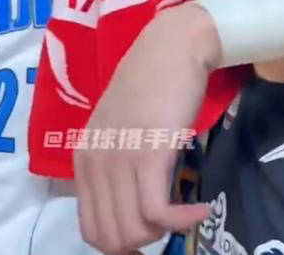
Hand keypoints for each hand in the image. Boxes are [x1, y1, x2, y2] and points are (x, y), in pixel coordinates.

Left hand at [74, 3, 220, 253]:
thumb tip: (131, 217)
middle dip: (143, 242)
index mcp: (83, 159)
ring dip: (163, 233)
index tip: (151, 231)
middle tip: (169, 221)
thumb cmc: (152, 87)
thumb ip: (116, 167)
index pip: (91, 230)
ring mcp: (118, 158)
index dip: (122, 243)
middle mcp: (94, 161)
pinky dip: (181, 222)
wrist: (172, 48)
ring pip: (133, 232)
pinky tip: (200, 208)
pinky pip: (157, 214)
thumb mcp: (121, 131)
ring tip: (182, 210)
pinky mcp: (148, 154)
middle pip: (111, 239)